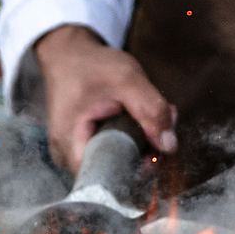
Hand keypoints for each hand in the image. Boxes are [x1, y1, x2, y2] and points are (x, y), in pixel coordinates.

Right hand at [34, 24, 176, 170]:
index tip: (153, 151)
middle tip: (157, 126)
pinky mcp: (79, 146)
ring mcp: (70, 152)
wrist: (67, 55)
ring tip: (146, 117)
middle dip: (141, 153)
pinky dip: (127, 139)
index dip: (135, 169)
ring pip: (112, 162)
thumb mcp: (127, 80)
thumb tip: (169, 146)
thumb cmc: (90, 65)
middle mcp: (65, 154)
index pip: (105, 179)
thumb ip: (151, 111)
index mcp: (70, 142)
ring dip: (137, 145)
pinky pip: (108, 153)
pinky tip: (133, 120)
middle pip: (111, 172)